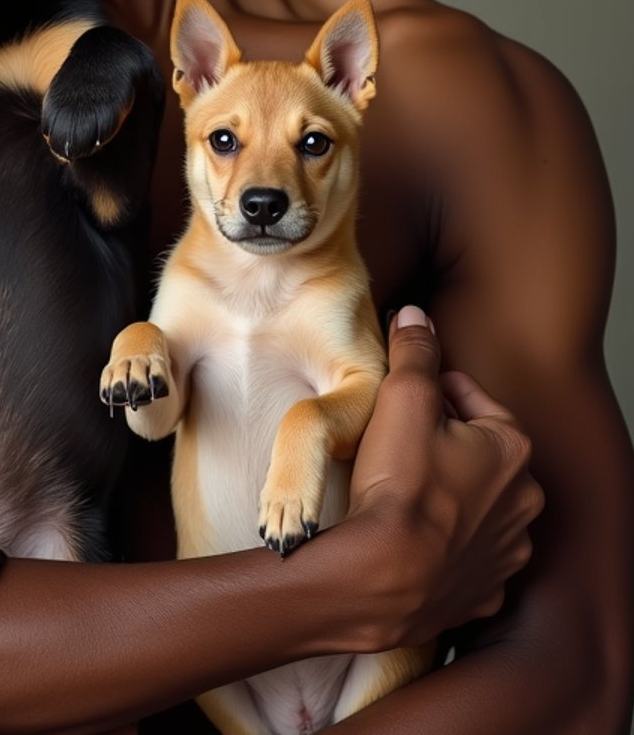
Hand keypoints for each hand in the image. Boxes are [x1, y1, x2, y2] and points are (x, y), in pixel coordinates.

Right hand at [347, 306, 543, 646]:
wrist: (384, 576)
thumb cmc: (400, 486)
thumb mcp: (403, 398)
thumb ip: (414, 351)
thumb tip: (416, 316)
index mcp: (513, 449)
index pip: (474, 399)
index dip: (436, 392)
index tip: (407, 398)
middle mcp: (524, 502)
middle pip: (480, 453)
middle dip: (448, 443)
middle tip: (402, 443)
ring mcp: (507, 552)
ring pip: (480, 506)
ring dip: (453, 495)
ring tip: (407, 490)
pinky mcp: (484, 592)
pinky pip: (470, 556)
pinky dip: (449, 544)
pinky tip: (418, 537)